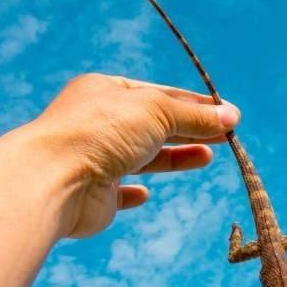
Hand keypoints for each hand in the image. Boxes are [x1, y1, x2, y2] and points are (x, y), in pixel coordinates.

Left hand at [31, 74, 239, 237]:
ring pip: (142, 157)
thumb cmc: (101, 132)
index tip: (227, 114)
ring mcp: (94, 159)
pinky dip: (133, 192)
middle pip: (154, 125)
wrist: (54, 180)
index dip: (194, 104)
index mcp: (106, 92)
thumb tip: (232, 116)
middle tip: (226, 136)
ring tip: (207, 157)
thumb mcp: (157, 112)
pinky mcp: (93, 195)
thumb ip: (194, 117)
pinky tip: (145, 193)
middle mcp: (97, 123)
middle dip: (190, 129)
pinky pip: (116, 192)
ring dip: (174, 157)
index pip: (158, 94)